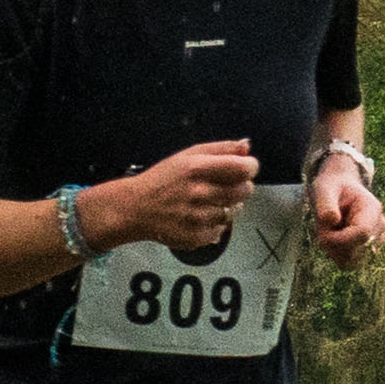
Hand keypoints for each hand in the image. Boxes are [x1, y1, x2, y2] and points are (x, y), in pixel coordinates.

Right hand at [95, 138, 258, 251]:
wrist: (136, 208)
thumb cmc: (163, 178)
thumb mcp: (188, 155)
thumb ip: (221, 149)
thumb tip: (247, 146)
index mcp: (197, 168)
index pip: (243, 169)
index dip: (249, 168)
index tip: (243, 168)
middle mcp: (199, 194)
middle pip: (245, 191)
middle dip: (239, 186)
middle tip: (222, 185)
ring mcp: (198, 218)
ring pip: (234, 212)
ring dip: (226, 206)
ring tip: (206, 201)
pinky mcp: (197, 237)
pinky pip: (221, 230)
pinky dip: (214, 224)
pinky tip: (199, 216)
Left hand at [310, 147, 384, 266]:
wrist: (340, 190)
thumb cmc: (331, 188)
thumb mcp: (323, 189)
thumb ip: (325, 203)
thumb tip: (332, 221)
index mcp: (372, 208)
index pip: (363, 233)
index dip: (340, 239)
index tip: (322, 234)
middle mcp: (379, 227)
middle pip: (358, 252)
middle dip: (334, 246)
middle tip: (322, 230)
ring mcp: (376, 241)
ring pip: (352, 262)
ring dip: (334, 252)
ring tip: (328, 233)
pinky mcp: (368, 252)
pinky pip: (349, 263)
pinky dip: (336, 255)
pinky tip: (333, 240)